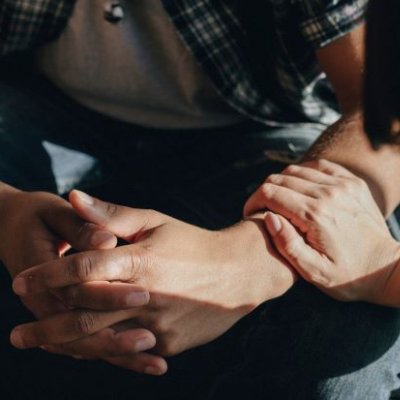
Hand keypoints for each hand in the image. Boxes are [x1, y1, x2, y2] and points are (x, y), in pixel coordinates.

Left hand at [11, 190, 294, 361]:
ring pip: (102, 341)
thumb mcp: (155, 222)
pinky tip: (82, 349)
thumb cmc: (192, 242)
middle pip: (84, 316)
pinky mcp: (168, 344)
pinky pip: (127, 351)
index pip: (84, 269)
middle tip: (17, 335)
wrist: (238, 273)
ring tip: (41, 345)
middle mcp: (147, 296)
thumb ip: (111, 214)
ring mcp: (158, 324)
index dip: (49, 275)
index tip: (21, 282)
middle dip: (46, 327)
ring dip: (66, 345)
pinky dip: (102, 350)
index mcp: (141, 260)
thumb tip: (73, 196)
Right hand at [244, 159, 399, 304]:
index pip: (270, 193)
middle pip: (280, 178)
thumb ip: (287, 245)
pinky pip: (318, 166)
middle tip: (262, 210)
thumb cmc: (348, 275)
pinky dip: (303, 173)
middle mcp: (328, 193)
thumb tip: (269, 217)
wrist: (386, 268)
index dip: (253, 201)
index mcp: (315, 215)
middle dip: (264, 192)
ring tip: (279, 202)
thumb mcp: (313, 272)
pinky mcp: (352, 181)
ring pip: (296, 170)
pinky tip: (300, 189)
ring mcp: (342, 184)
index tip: (250, 214)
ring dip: (281, 183)